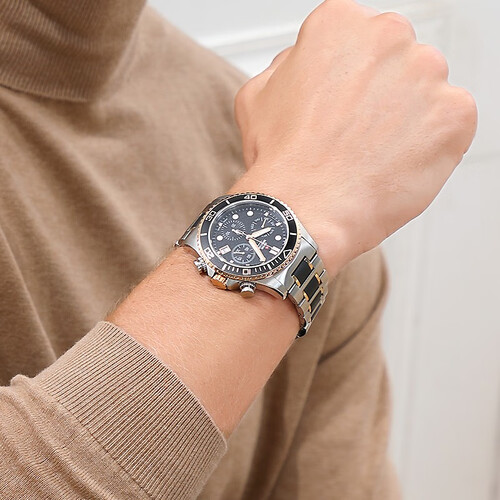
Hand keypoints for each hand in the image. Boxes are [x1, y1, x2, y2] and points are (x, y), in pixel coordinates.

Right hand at [231, 0, 476, 275]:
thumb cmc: (281, 161)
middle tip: (355, 134)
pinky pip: (449, 124)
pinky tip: (394, 165)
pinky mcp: (454, 114)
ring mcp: (426, 73)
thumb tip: (309, 65)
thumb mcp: (258, 95)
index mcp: (338, 24)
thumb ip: (290, 65)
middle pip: (393, 61)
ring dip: (405, 118)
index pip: (355, 41)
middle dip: (378, 93)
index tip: (340, 106)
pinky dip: (429, 145)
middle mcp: (387, 36)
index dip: (345, 81)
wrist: (303, 212)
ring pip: (424, 91)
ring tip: (372, 155)